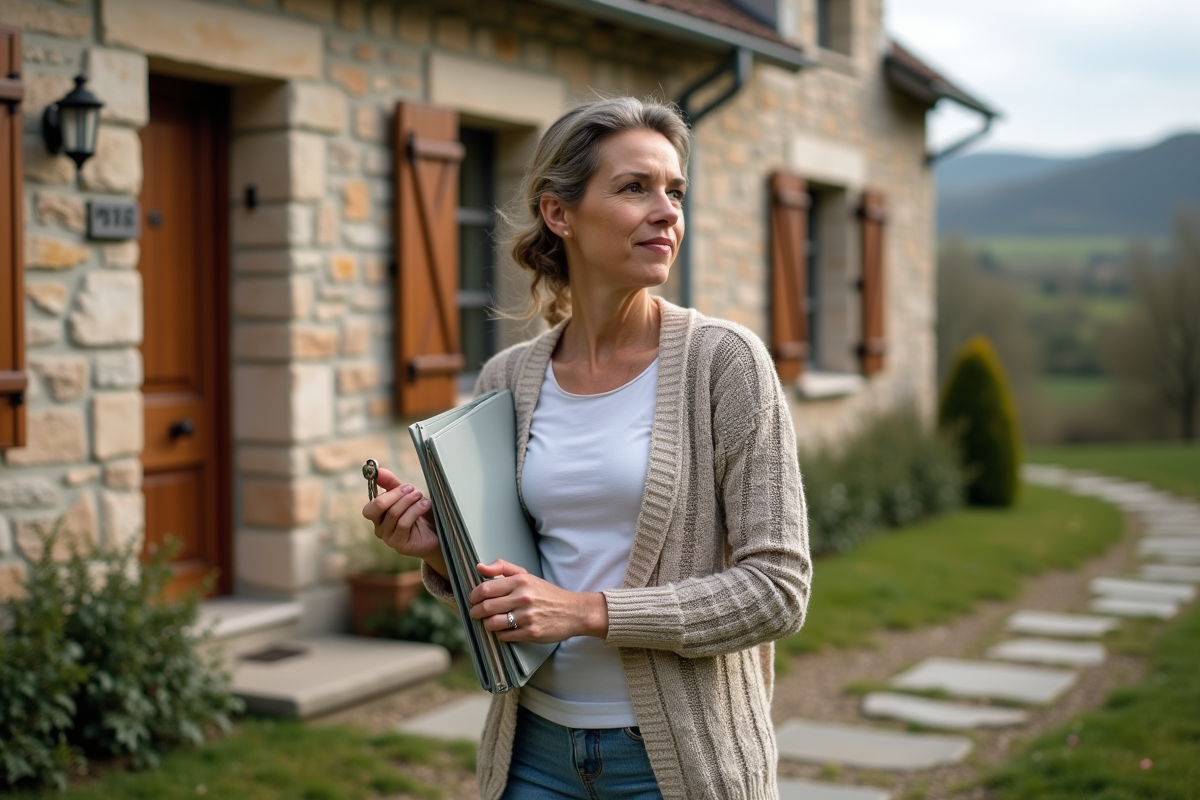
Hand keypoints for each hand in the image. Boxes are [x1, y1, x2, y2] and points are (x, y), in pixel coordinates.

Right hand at [362, 467, 447, 577]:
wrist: (437, 533)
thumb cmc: (419, 514)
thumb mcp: (406, 496)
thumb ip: (391, 484)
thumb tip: (378, 471)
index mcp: (378, 516)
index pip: (371, 504)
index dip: (387, 492)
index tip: (406, 486)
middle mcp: (380, 527)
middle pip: (377, 506)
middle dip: (396, 494)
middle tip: (413, 490)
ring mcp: (388, 537)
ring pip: (393, 513)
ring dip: (409, 501)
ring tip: (421, 497)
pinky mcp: (399, 544)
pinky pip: (403, 523)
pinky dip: (415, 511)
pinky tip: (425, 506)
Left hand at [468, 559, 608, 643]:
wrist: (573, 612)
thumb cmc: (547, 594)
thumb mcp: (527, 575)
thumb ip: (503, 568)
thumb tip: (479, 567)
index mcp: (521, 581)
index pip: (485, 588)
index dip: (474, 596)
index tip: (474, 599)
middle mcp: (523, 598)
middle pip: (486, 607)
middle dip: (476, 612)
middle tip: (476, 613)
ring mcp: (527, 617)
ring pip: (492, 623)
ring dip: (487, 624)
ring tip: (490, 621)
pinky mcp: (531, 633)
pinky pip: (504, 636)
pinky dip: (500, 634)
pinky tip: (505, 629)